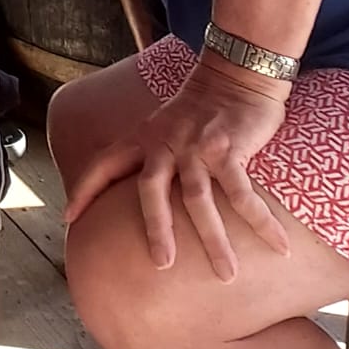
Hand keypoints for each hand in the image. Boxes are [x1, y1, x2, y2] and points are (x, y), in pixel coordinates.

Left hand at [65, 56, 291, 280]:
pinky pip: (243, 193)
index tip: (68, 218)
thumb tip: (140, 189)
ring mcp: (196, 146)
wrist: (235, 73)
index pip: (104, 164)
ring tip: (227, 275)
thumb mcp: (163, 126)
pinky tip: (280, 247)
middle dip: (155, 228)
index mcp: (143, 138)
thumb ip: (152, 154)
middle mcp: (165, 143)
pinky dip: (261, 222)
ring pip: (198, 200)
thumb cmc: (201, 108)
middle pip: (150, 189)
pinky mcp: (227, 149)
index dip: (84, 189)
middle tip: (160, 265)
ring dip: (214, 240)